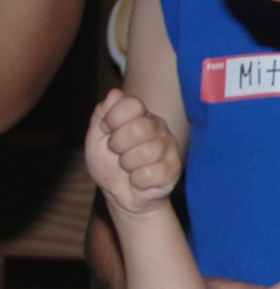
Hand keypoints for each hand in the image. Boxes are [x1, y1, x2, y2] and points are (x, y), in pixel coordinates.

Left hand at [85, 90, 179, 216]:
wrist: (121, 194)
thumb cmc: (109, 165)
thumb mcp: (96, 139)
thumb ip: (102, 115)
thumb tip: (114, 94)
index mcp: (139, 115)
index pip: (130, 104)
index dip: (112, 119)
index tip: (107, 131)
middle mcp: (158, 126)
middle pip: (137, 128)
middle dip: (118, 146)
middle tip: (118, 153)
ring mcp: (168, 146)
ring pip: (144, 153)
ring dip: (128, 166)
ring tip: (130, 167)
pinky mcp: (174, 168)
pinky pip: (150, 174)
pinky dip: (138, 181)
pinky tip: (141, 179)